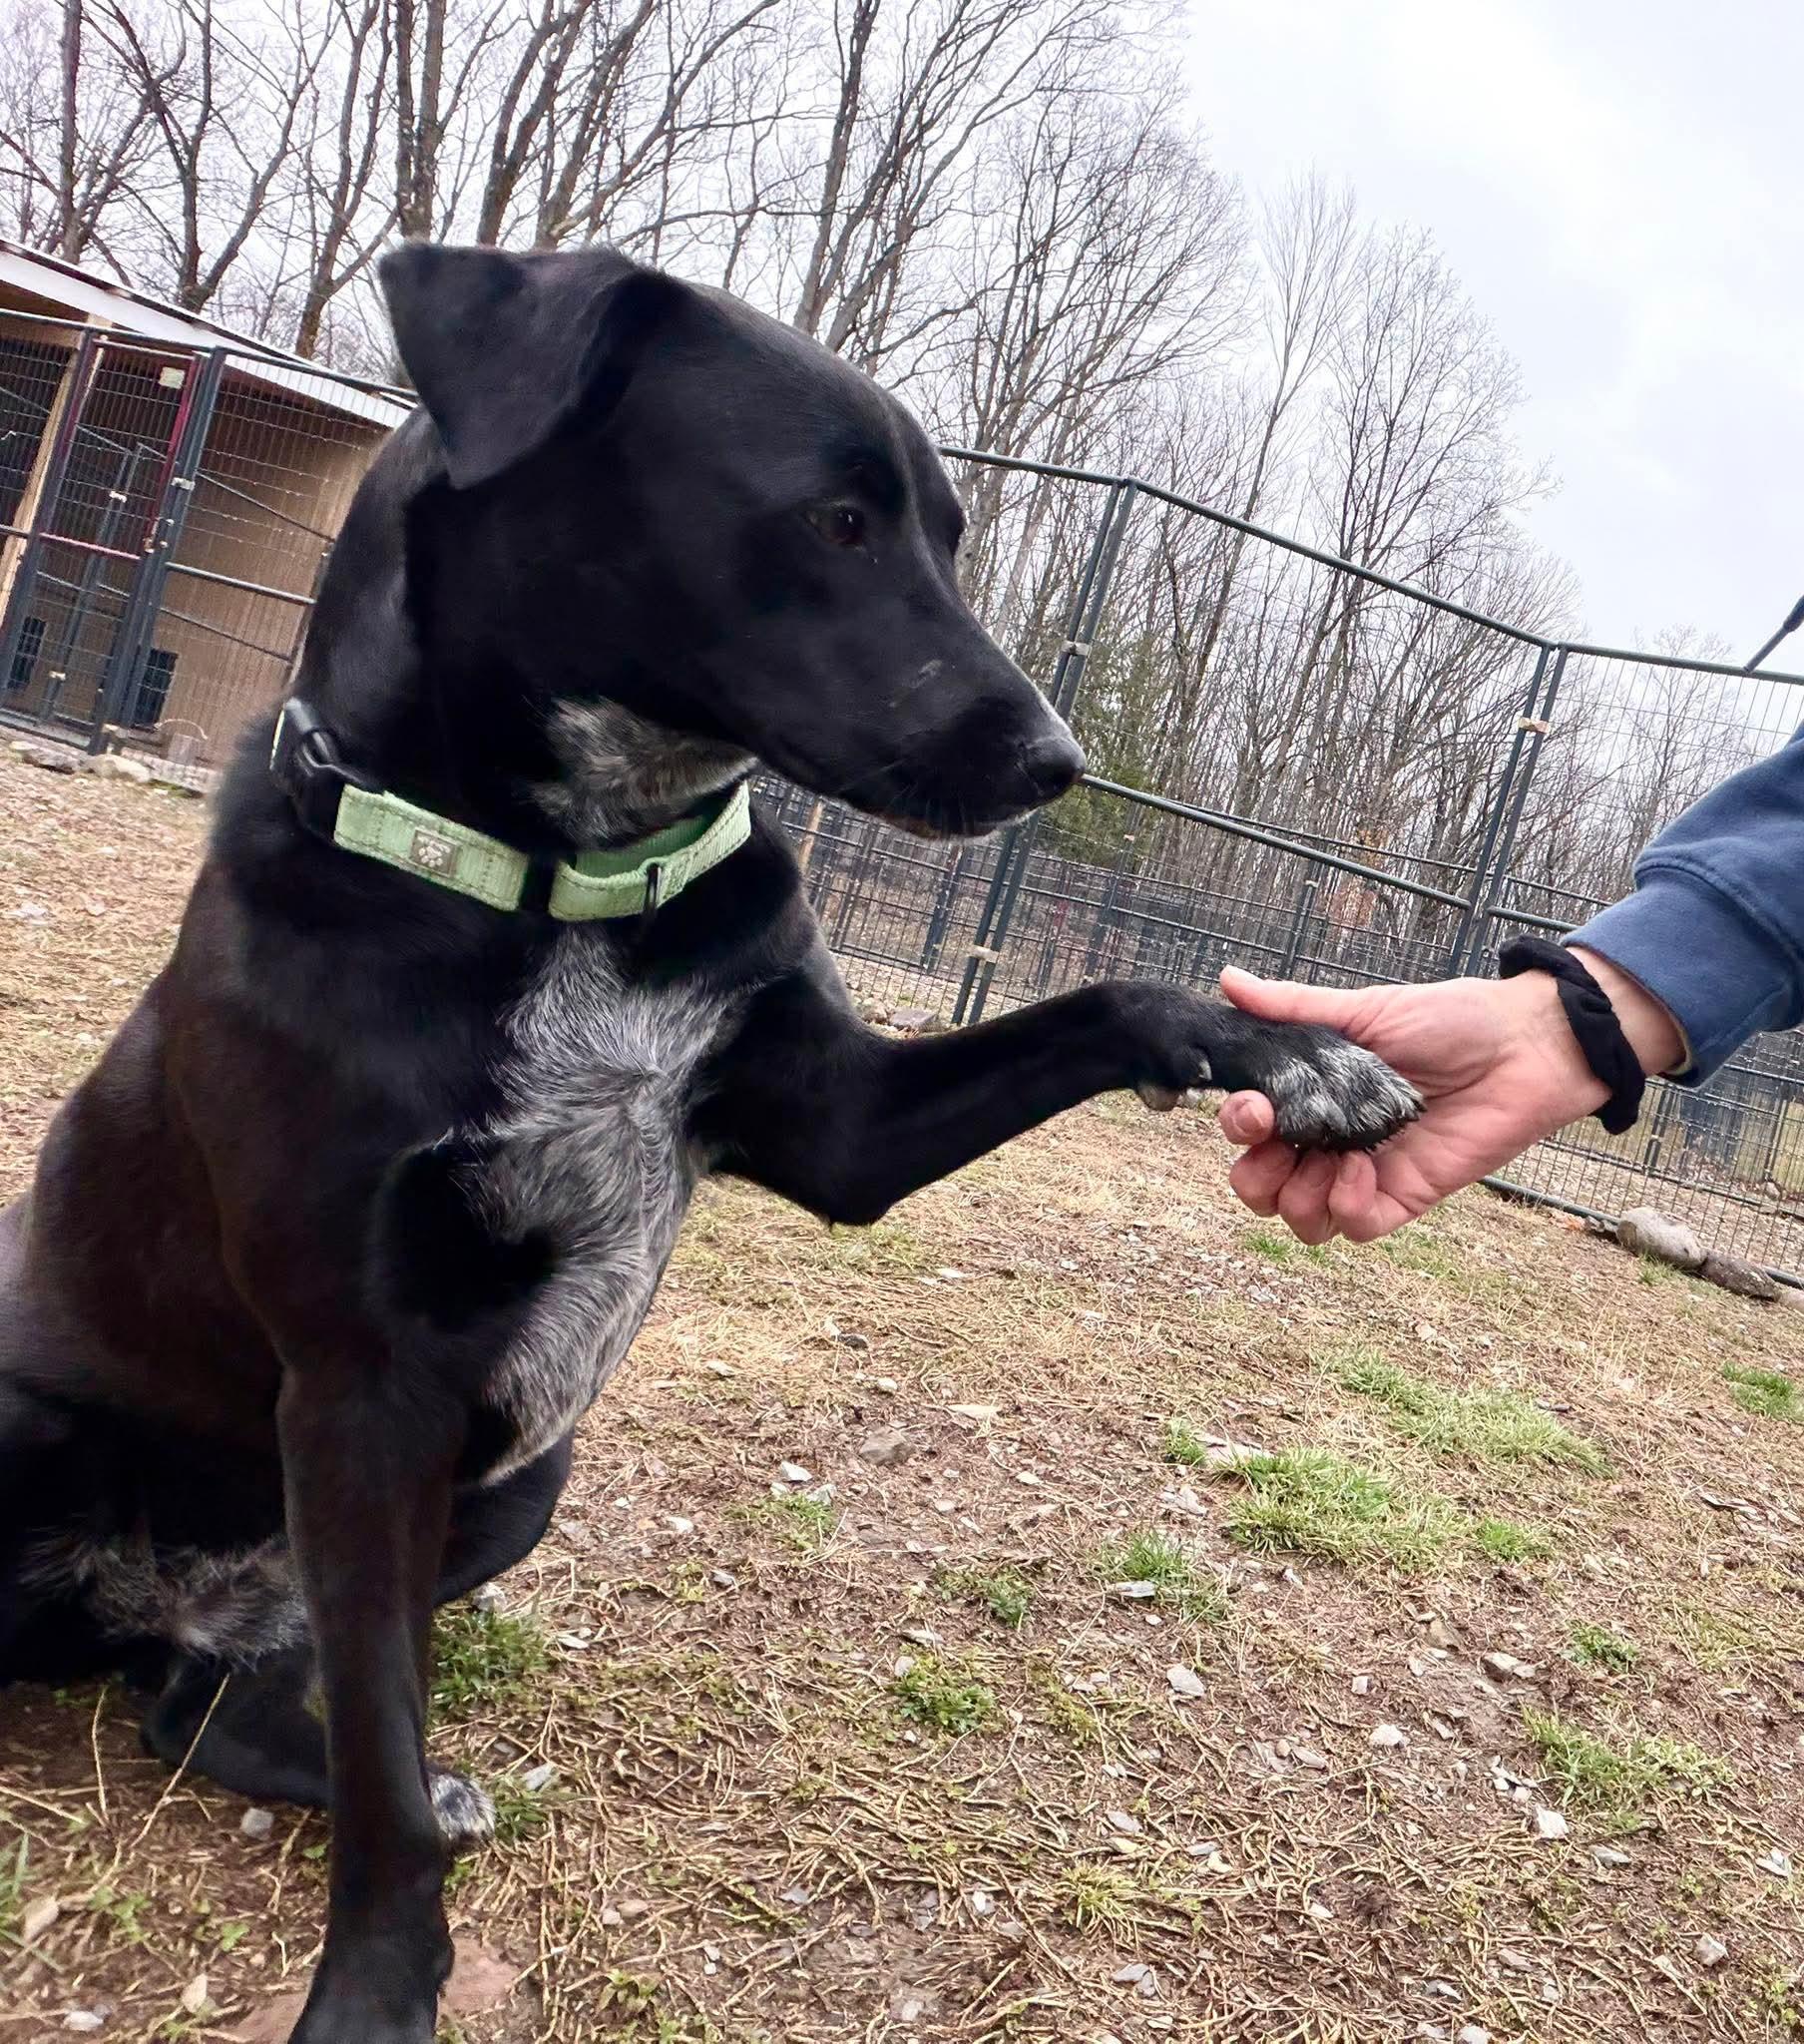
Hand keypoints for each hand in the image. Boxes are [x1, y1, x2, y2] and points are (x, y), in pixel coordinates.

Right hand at [1214, 953, 1681, 1243]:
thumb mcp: (1364, 1010)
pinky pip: (1354, 1226)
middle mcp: (1330, 1140)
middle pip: (1262, 1187)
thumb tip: (1227, 980)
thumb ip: (1294, 1006)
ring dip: (1298, 1197)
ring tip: (1331, 1161)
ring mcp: (1366, 1172)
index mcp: (1312, 1096)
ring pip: (1301, 1217)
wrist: (1525, 1045)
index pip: (1250, 1130)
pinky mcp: (1405, 1195)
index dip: (1237, 1128)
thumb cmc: (1449, 1020)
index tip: (1253, 1108)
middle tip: (1276, 1144)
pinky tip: (1366, 1169)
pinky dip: (1347, 1205)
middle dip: (1253, 1177)